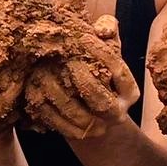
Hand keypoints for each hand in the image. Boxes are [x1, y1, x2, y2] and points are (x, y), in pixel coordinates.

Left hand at [23, 15, 136, 141]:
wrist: (88, 110)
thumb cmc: (97, 68)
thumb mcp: (106, 48)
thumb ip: (108, 30)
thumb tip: (103, 30)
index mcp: (131, 92)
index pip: (118, 72)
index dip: (101, 53)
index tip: (83, 38)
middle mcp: (118, 114)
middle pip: (101, 101)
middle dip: (82, 79)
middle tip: (64, 60)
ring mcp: (98, 128)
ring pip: (79, 116)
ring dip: (60, 94)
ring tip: (43, 72)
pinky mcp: (77, 135)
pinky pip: (61, 126)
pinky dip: (48, 109)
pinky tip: (36, 91)